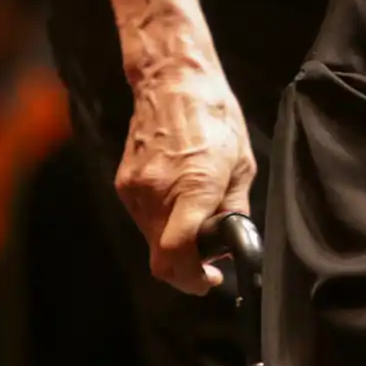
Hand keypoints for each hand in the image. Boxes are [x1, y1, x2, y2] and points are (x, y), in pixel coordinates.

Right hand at [117, 60, 253, 293]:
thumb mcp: (242, 166)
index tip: (208, 281)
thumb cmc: (215, 119)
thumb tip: (232, 242)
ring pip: (151, 241)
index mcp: (194, 188)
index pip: (178, 254)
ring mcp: (135, 190)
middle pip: (162, 257)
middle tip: (208, 263)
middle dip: (186, 268)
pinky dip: (161, 224)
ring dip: (174, 246)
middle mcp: (158, 193)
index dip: (191, 280)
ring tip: (196, 223)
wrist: (173, 84)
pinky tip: (178, 203)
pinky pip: (142, 220)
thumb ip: (234, 209)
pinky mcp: (123, 184)